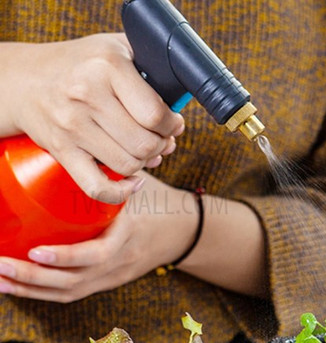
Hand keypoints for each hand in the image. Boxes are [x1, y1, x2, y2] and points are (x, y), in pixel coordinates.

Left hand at [0, 173, 199, 301]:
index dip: (65, 258)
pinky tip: (15, 286)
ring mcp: (113, 277)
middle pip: (74, 283)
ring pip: (68, 293)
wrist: (183, 233)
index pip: (97, 256)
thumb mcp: (139, 188)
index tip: (35, 251)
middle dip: (33, 279)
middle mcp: (119, 264)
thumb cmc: (159, 205)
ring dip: (30, 290)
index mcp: (128, 239)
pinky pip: (72, 293)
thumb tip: (67, 148)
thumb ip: (109, 175)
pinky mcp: (106, 282)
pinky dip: (42, 292)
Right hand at [4, 34, 184, 202]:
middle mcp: (86, 94)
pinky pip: (98, 187)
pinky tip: (134, 182)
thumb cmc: (81, 65)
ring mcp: (72, 125)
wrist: (27, 80)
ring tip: (148, 152)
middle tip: (162, 140)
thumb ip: (150, 67)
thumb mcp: (117, 48)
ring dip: (146, 164)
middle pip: (145, 144)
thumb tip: (180, 99)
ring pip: (129, 165)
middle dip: (162, 145)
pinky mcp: (63, 151)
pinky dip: (122, 192)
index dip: (172, 125)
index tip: (173, 124)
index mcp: (107, 66)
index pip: (154, 114)